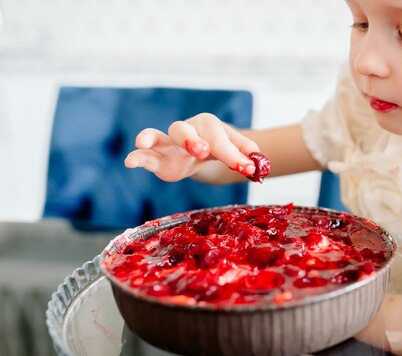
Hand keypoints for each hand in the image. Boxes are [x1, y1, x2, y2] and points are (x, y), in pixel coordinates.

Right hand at [124, 113, 259, 181]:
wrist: (200, 153)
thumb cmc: (218, 148)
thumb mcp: (235, 148)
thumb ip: (245, 153)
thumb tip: (258, 160)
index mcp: (208, 125)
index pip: (220, 138)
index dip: (234, 154)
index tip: (248, 169)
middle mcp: (187, 130)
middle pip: (186, 130)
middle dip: (193, 139)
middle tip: (203, 151)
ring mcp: (169, 143)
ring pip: (160, 135)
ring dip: (154, 138)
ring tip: (144, 142)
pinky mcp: (156, 158)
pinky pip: (144, 155)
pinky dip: (137, 156)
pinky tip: (130, 161)